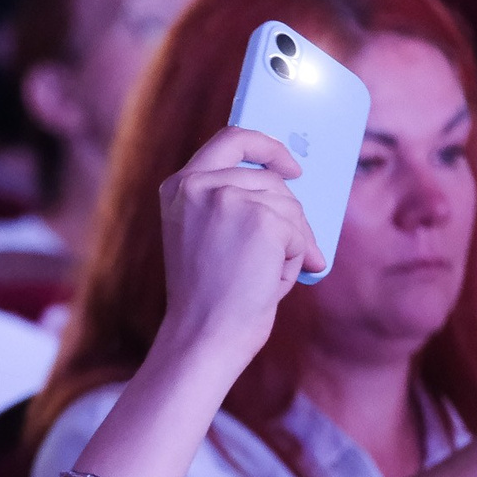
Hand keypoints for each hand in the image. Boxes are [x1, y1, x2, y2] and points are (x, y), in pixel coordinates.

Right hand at [151, 126, 322, 367]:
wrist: (205, 335)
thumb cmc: (209, 296)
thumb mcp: (207, 235)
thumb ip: (236, 202)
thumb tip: (293, 187)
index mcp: (179, 187)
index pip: (230, 140)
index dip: (265, 146)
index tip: (290, 167)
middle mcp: (199, 185)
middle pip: (270, 179)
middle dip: (290, 216)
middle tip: (298, 250)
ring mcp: (229, 198)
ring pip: (289, 206)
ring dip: (291, 242)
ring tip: (266, 276)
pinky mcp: (261, 219)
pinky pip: (297, 231)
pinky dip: (293, 258)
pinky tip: (269, 281)